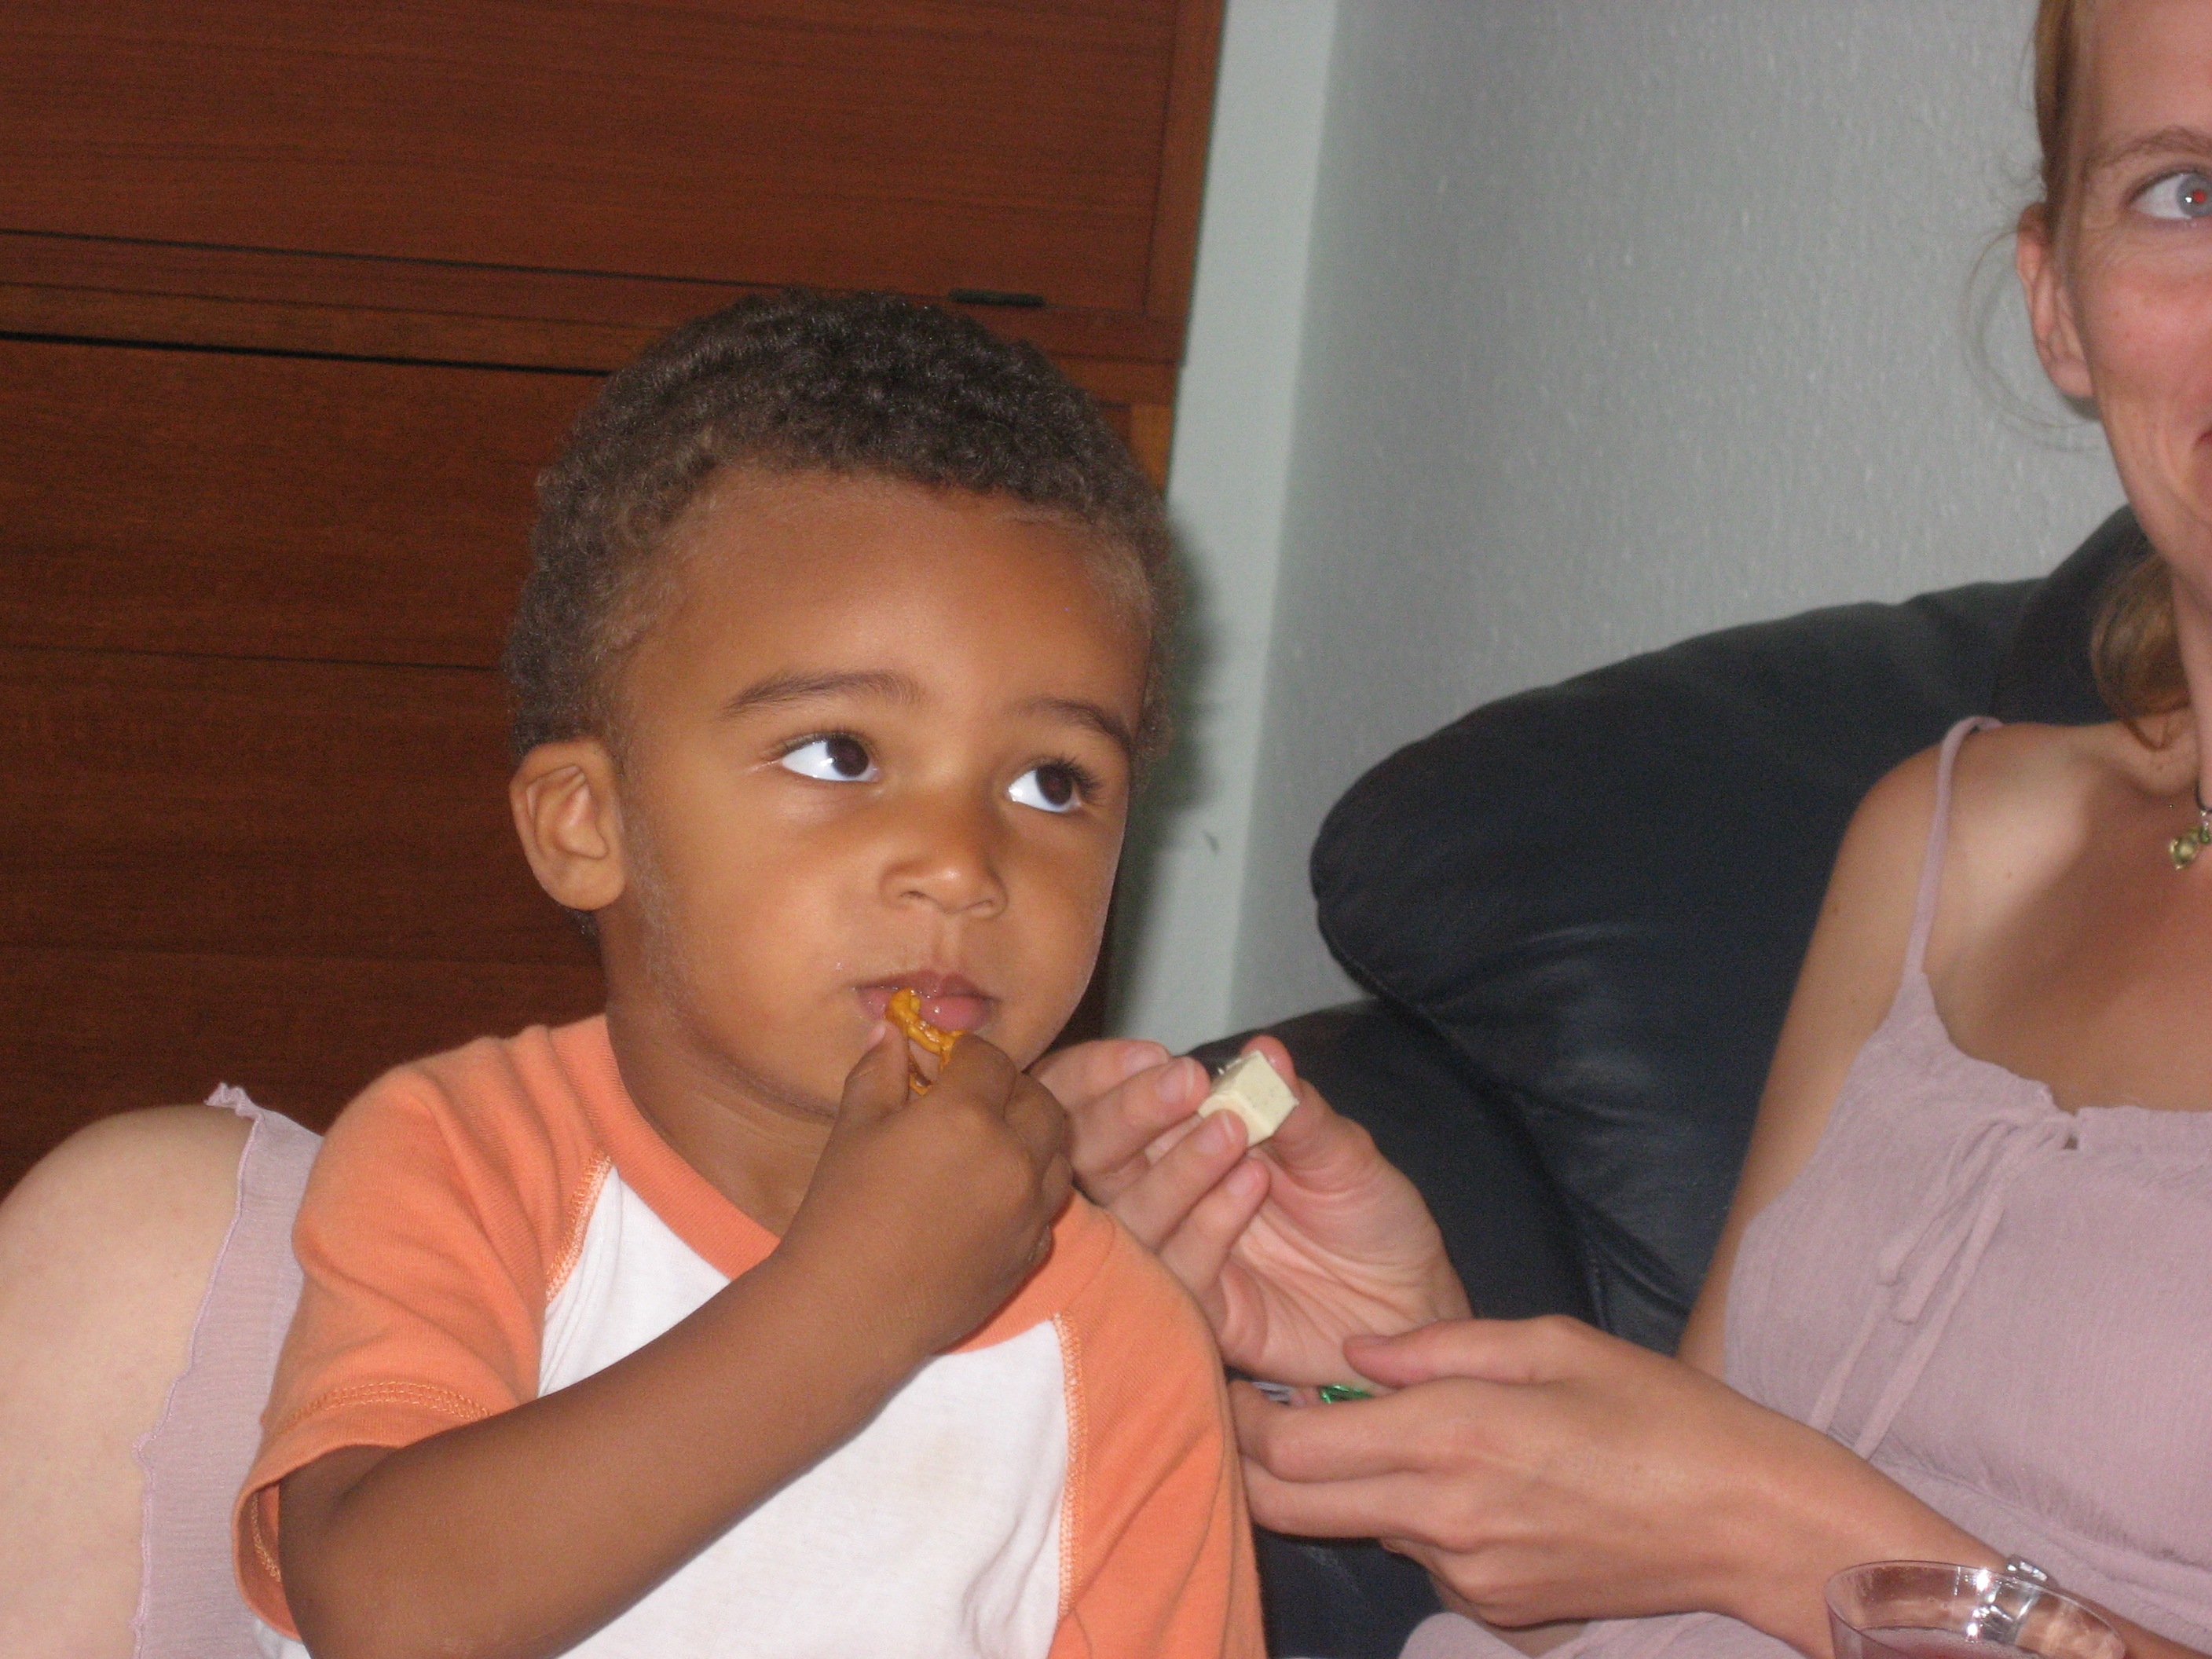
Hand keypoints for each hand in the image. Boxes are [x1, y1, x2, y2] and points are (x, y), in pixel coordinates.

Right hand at [783, 1024, 1071, 1360]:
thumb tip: (891, 1030)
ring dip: (1033, 1135)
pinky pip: (1050, 1204)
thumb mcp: (854, 1130)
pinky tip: (993, 1194)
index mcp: (966, 1115)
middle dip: (1010, 1089)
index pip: (989, 1059)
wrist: (848, 1312)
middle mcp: (1012, 1156)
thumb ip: (878, 1071)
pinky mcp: (1032, 1252)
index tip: (944, 1063)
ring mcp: (1029, 1208)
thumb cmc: (841, 1214)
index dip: (965, 1053)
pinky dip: (1032, 1188)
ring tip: (992, 1143)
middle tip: (974, 1099)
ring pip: (1058, 1150)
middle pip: (1039, 1099)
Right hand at [1036, 1036, 1467, 1383]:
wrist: (1409, 1301)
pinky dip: (1208, 1225)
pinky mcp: (1202, 1312)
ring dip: (1175, 1169)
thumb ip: (1296, 1107)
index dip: (1108, 1077)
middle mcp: (1167, 1194)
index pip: (1104, 1104)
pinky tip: (1252, 1187)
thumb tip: (1263, 1051)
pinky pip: (1177, 1272)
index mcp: (1181, 1139)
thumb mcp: (1341, 1149)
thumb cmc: (1368, 1214)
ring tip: (1232, 1135)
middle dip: (1126, 1115)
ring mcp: (1179, 1253)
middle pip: (1095, 1158)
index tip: (1153, 1055)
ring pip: (1130, 1215)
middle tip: (1184, 1086)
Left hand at [1231, 1316, 1983, 1653]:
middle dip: (1252, 1459)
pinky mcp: (1493, 1609)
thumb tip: (1352, 1350)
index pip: (1291, 1449)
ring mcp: (1466, 1576)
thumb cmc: (1660, 1412)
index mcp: (1450, 1439)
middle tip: (1247, 1409)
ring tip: (1383, 1426)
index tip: (1223, 1377)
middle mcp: (1442, 1519)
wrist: (1750, 1522)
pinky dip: (1417, 1514)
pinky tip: (1473, 1478)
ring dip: (1346, 1482)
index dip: (1239, 1416)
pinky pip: (1422, 1554)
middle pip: (1290, 1507)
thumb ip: (1437, 1345)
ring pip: (1360, 1525)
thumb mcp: (1550, 1340)